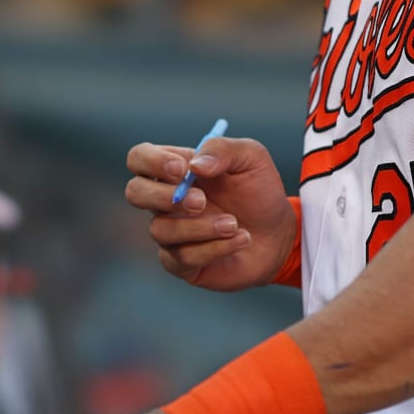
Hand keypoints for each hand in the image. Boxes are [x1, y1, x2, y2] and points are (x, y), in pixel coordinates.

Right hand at [124, 136, 295, 290]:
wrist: (279, 233)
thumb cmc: (259, 191)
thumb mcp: (251, 158)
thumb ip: (222, 149)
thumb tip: (194, 166)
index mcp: (174, 170)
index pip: (139, 158)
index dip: (152, 161)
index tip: (181, 169)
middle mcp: (165, 201)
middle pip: (134, 193)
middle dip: (164, 197)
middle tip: (201, 202)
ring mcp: (170, 233)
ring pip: (160, 230)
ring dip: (201, 227)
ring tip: (234, 223)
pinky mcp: (182, 263)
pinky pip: (182, 258)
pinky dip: (215, 248)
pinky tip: (241, 239)